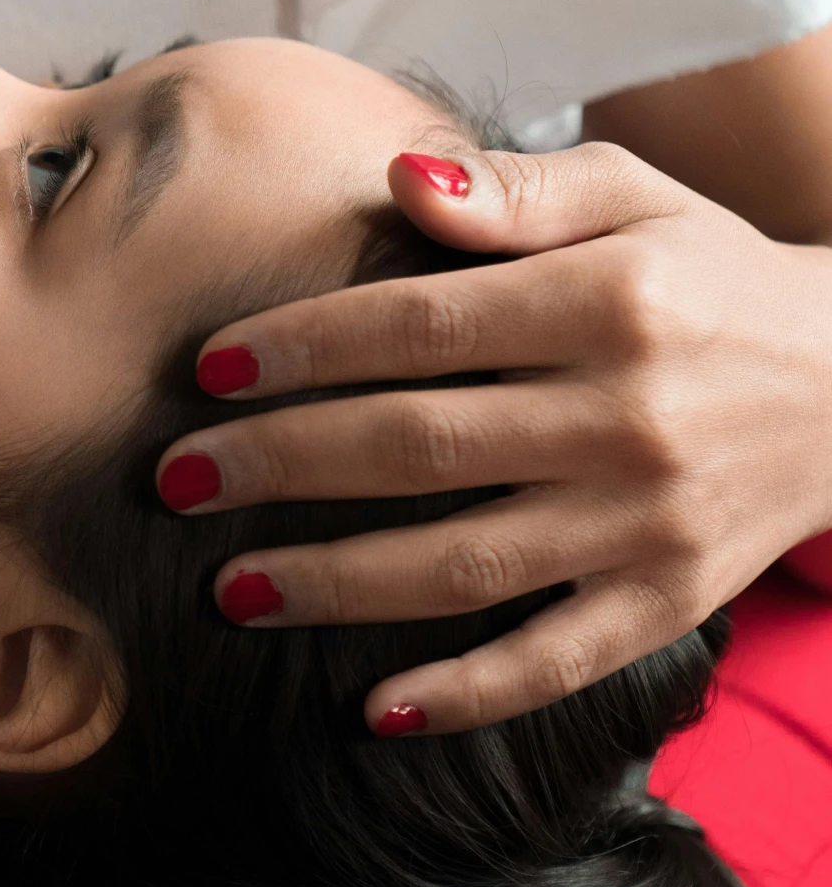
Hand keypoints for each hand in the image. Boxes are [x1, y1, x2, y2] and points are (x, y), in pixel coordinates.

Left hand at [156, 142, 831, 733]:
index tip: (209, 371)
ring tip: (232, 590)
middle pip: (417, 448)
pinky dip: (466, 694)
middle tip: (176, 480)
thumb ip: (514, 190)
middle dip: (279, 466)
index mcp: (610, 303)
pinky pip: (556, 662)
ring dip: (337, 583)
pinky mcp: (672, 603)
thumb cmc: (710, 272)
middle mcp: (628, 418)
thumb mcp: (633, 193)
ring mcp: (650, 525)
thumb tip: (401, 176)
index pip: (418, 328)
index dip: (303, 349)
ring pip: (464, 565)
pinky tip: (373, 710)